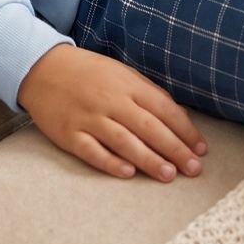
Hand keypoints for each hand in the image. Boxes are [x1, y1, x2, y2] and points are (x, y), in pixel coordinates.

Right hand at [17, 43, 208, 182]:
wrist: (42, 68)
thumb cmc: (89, 73)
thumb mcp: (122, 74)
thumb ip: (149, 94)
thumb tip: (180, 119)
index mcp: (127, 84)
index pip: (164, 109)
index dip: (185, 130)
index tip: (201, 149)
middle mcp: (110, 100)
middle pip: (149, 128)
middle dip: (174, 149)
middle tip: (193, 169)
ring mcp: (89, 117)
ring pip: (124, 141)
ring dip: (149, 160)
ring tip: (169, 175)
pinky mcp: (69, 133)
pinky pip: (92, 151)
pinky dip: (110, 162)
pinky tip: (128, 173)